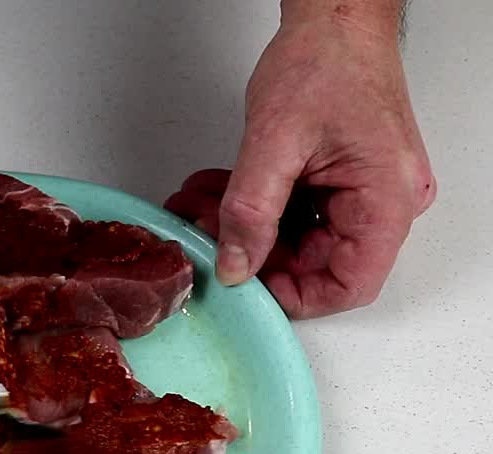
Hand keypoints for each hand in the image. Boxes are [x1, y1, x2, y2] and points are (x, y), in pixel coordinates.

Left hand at [165, 4, 435, 317]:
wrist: (332, 16)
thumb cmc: (326, 60)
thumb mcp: (275, 141)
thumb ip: (251, 210)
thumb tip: (235, 265)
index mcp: (385, 199)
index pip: (349, 283)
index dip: (296, 296)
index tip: (246, 287)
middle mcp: (382, 200)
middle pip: (317, 262)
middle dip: (253, 253)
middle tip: (205, 235)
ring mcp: (360, 189)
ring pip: (295, 236)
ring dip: (243, 226)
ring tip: (199, 206)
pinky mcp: (337, 176)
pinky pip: (293, 210)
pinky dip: (253, 204)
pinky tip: (215, 190)